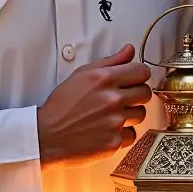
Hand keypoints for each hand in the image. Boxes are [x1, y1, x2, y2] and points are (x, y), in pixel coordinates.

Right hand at [37, 44, 151, 167]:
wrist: (47, 135)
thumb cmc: (62, 105)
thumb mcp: (82, 75)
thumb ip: (110, 61)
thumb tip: (129, 50)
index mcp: (105, 79)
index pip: (142, 71)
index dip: (138, 76)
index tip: (133, 81)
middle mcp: (113, 99)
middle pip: (145, 93)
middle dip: (136, 95)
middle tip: (122, 99)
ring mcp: (115, 121)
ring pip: (141, 114)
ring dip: (130, 115)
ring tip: (112, 116)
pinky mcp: (114, 141)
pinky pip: (131, 135)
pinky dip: (122, 134)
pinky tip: (107, 130)